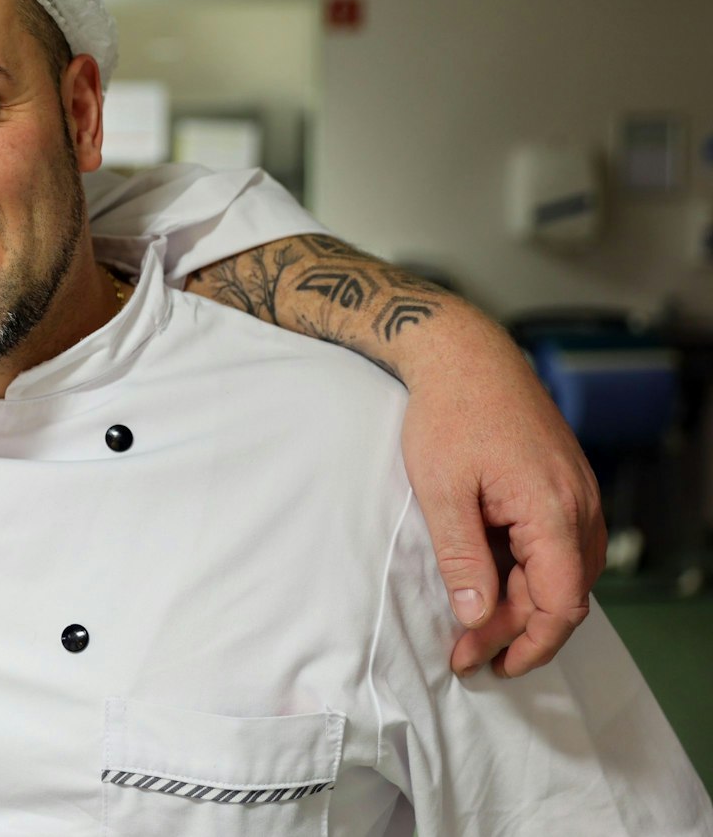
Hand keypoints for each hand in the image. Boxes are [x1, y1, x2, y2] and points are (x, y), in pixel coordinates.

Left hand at [399, 310, 605, 677]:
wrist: (466, 356)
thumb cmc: (450, 415)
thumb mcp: (442, 491)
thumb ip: (462, 557)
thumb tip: (476, 616)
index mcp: (553, 510)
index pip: (561, 603)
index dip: (528, 643)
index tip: (488, 664)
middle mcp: (579, 506)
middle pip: (564, 595)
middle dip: (517, 632)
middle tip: (465, 655)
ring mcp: (578, 495)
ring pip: (564, 574)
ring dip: (524, 606)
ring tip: (474, 629)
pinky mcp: (565, 487)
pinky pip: (558, 547)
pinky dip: (530, 574)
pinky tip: (492, 585)